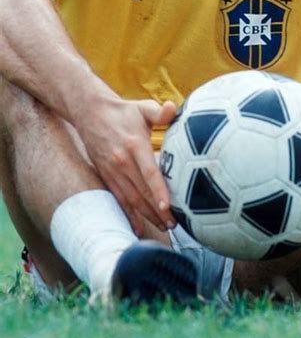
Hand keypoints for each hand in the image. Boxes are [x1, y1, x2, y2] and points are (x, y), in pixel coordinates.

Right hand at [76, 97, 176, 233]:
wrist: (90, 112)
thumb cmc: (122, 111)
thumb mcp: (142, 107)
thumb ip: (159, 112)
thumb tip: (174, 108)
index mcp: (134, 145)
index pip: (148, 172)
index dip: (158, 190)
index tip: (168, 206)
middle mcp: (122, 162)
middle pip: (142, 191)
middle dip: (158, 210)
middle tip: (174, 224)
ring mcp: (112, 171)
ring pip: (131, 199)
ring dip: (147, 215)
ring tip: (163, 227)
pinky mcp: (106, 176)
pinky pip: (118, 199)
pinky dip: (128, 215)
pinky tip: (138, 229)